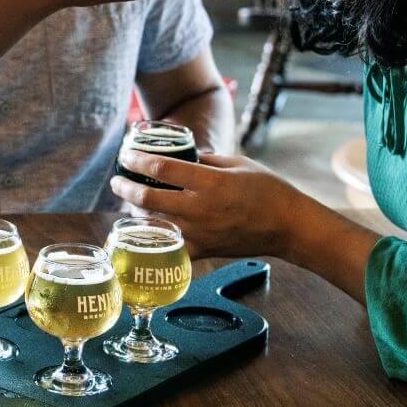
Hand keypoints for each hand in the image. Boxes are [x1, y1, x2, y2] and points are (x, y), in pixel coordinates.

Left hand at [107, 150, 310, 258]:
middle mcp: (201, 209)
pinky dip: (155, 240)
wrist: (290, 227)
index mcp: (210, 183)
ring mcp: (201, 233)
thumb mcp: (237, 163)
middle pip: (149, 199)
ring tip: (129, 202)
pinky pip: (171, 249)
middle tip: (117, 180)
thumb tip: (180, 155)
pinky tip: (147, 231)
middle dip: (126, 187)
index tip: (125, 156)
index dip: (137, 161)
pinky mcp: (205, 251)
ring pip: (154, 225)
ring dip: (136, 213)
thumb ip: (205, 159)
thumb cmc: (268, 190)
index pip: (161, 169)